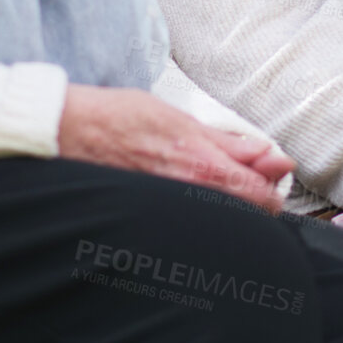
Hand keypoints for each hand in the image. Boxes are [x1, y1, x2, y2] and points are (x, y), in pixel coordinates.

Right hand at [58, 85, 290, 212]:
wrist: (68, 132)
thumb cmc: (119, 118)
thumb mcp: (180, 118)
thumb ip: (227, 142)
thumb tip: (268, 153)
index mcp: (203, 167)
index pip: (262, 196)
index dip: (273, 184)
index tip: (271, 171)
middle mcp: (190, 197)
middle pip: (248, 215)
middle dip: (258, 199)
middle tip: (249, 178)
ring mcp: (170, 210)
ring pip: (221, 219)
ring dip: (231, 205)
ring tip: (217, 183)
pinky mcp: (151, 218)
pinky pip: (191, 223)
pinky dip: (203, 213)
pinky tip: (191, 196)